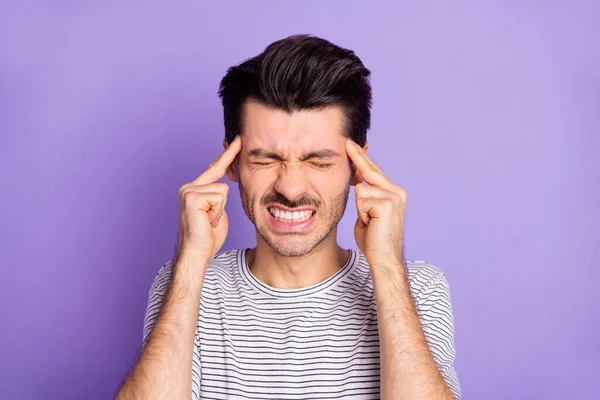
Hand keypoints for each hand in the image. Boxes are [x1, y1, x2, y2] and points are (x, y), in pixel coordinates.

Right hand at [175, 135, 241, 261]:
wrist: (196, 253)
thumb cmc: (208, 237)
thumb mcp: (218, 211)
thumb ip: (219, 197)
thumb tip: (225, 186)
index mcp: (195, 189)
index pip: (215, 168)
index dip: (228, 154)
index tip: (238, 140)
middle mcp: (189, 187)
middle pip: (219, 174)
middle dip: (223, 186)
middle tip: (219, 196)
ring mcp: (189, 190)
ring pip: (223, 189)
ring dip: (221, 208)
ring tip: (210, 221)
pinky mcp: (191, 196)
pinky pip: (219, 196)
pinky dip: (218, 211)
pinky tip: (207, 221)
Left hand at [345, 139, 406, 267]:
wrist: (384, 258)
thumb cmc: (373, 240)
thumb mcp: (366, 213)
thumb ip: (364, 198)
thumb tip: (356, 184)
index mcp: (393, 193)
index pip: (373, 172)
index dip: (360, 159)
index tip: (350, 145)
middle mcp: (396, 191)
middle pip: (370, 171)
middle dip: (357, 157)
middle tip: (346, 142)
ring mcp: (393, 196)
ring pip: (361, 190)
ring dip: (359, 208)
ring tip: (369, 222)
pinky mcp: (387, 203)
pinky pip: (361, 200)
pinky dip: (361, 214)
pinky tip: (371, 224)